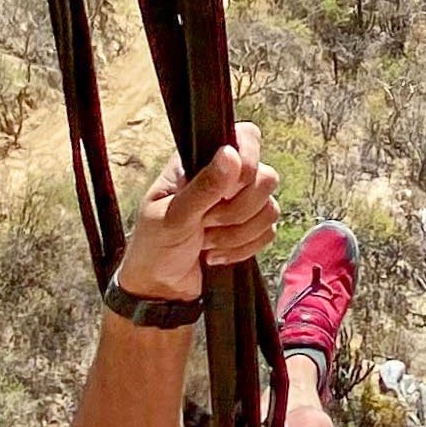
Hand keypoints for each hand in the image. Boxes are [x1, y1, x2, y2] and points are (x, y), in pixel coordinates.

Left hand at [117, 124, 278, 304]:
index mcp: (201, 162)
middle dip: (237, 211)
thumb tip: (231, 153)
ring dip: (237, 234)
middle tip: (206, 222)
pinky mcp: (249, 230)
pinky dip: (244, 249)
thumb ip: (204, 186)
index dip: (247, 162)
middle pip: (266, 177)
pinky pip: (269, 233)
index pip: (246, 138)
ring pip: (270, 208)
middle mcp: (226, 178)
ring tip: (207, 241)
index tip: (226, 191)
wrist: (161, 288)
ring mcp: (240, 204)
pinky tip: (217, 254)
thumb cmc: (155, 246)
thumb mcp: (174, 215)